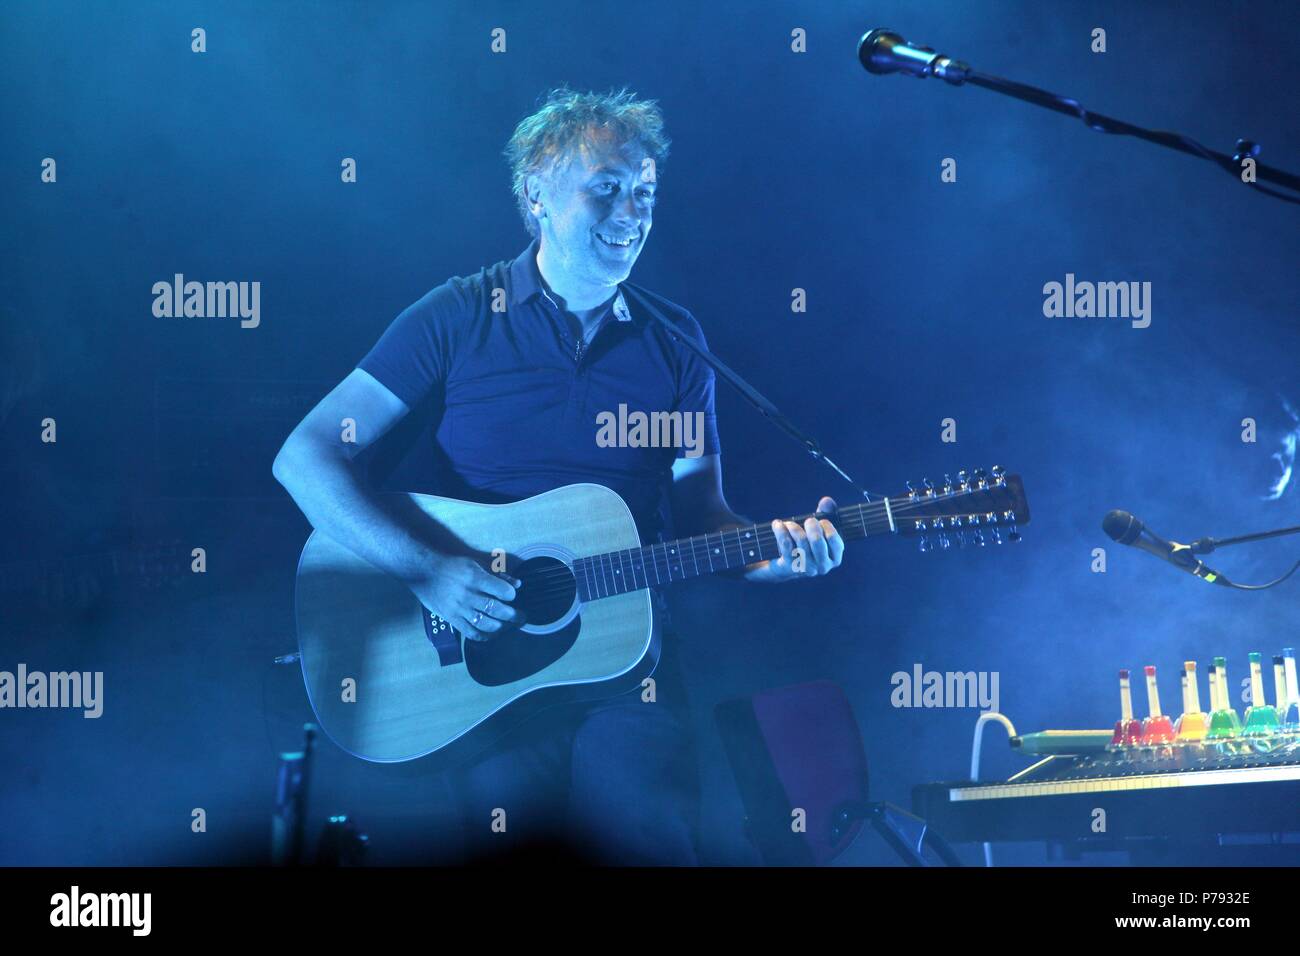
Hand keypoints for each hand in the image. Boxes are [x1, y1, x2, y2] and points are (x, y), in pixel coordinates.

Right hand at [409, 553, 523, 641]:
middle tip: (521, 617)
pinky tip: (490, 634)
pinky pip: (470, 632)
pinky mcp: (451, 618)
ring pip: (485, 623)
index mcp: (475, 578)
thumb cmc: (452, 566)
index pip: (502, 591)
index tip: (512, 596)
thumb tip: (517, 584)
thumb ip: (497, 575)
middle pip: (497, 609)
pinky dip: (483, 636)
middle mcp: (468, 594)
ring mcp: (459, 608)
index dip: (511, 595)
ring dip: (500, 627)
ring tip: (507, 625)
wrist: (423, 571)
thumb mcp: (476, 564)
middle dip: (513, 615)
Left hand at [758, 496, 844, 582]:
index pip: (834, 539)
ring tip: (789, 523)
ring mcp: (806, 568)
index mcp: (834, 558)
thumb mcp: (818, 528)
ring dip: (793, 526)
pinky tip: (778, 525)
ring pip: (801, 540)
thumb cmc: (806, 543)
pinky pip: (785, 543)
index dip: (827, 526)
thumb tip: (827, 501)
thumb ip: (826, 513)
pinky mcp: (789, 567)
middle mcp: (822, 567)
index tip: (820, 521)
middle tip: (807, 521)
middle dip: (810, 525)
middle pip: (817, 540)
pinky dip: (780, 530)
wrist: (784, 564)